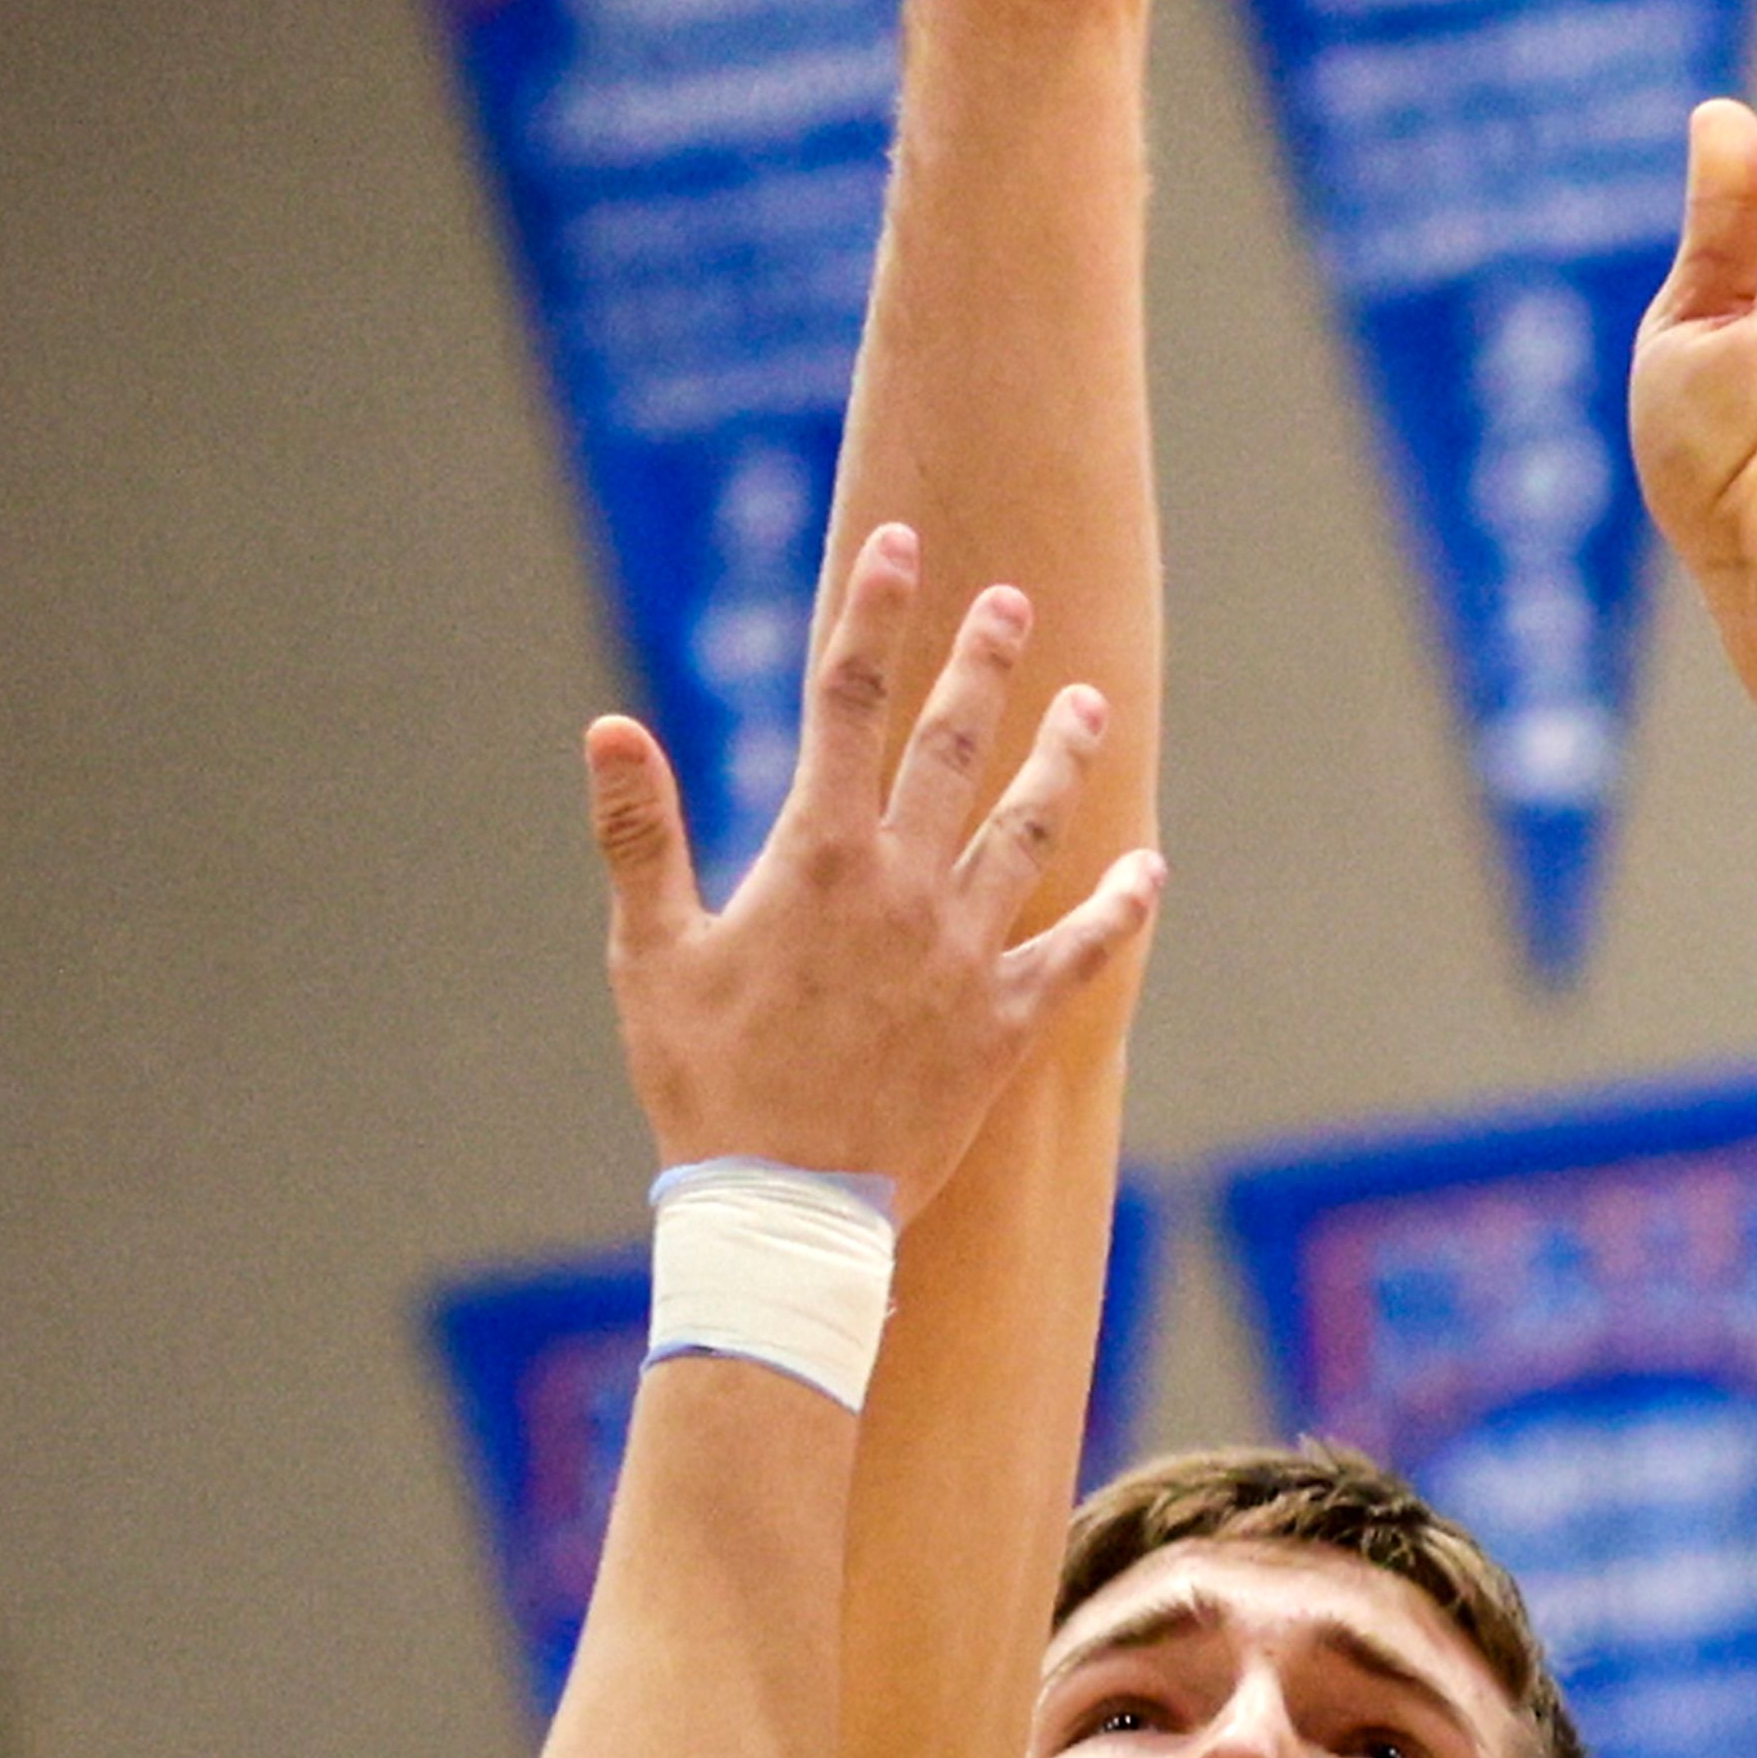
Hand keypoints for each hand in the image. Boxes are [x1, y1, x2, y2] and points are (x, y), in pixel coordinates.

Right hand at [589, 523, 1159, 1215]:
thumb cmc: (705, 1085)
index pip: (846, 701)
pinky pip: (1080, 956)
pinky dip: (1117, 911)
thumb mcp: (651, 955)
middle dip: (983, 663)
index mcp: (817, 856)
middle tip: (1012, 599)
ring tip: (1088, 704)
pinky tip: (1148, 871)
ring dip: (1060, 762)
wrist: (783, 1211)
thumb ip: (639, 834)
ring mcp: (965, 954)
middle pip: (953, 746)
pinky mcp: (1006, 1025)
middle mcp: (904, 886)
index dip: (873, 614)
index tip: (901, 546)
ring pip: (1028, 832)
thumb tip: (608, 726)